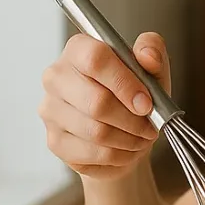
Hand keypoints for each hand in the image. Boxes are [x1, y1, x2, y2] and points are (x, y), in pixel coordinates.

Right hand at [38, 32, 168, 179]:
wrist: (124, 130)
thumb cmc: (135, 94)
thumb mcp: (153, 69)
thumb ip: (153, 52)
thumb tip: (147, 55)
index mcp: (78, 49)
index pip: (95, 59)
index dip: (125, 83)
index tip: (146, 103)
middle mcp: (57, 77)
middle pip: (96, 102)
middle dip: (133, 119)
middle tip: (150, 125)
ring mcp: (51, 110)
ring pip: (96, 131)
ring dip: (129, 139)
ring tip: (142, 137)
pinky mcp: (55, 141)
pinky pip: (93, 153)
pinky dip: (120, 155)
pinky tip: (127, 148)